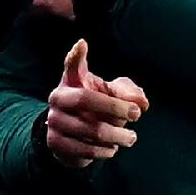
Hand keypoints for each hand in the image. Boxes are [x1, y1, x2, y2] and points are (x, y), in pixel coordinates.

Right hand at [46, 39, 149, 168]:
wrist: (72, 137)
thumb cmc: (97, 108)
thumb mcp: (112, 95)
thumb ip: (128, 93)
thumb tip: (141, 102)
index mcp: (71, 81)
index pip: (72, 65)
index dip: (76, 55)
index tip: (82, 44)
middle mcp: (58, 98)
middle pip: (85, 99)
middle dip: (115, 107)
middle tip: (136, 114)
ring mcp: (54, 121)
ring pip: (91, 129)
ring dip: (117, 135)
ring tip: (131, 137)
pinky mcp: (55, 143)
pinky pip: (86, 150)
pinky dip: (105, 150)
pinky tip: (112, 148)